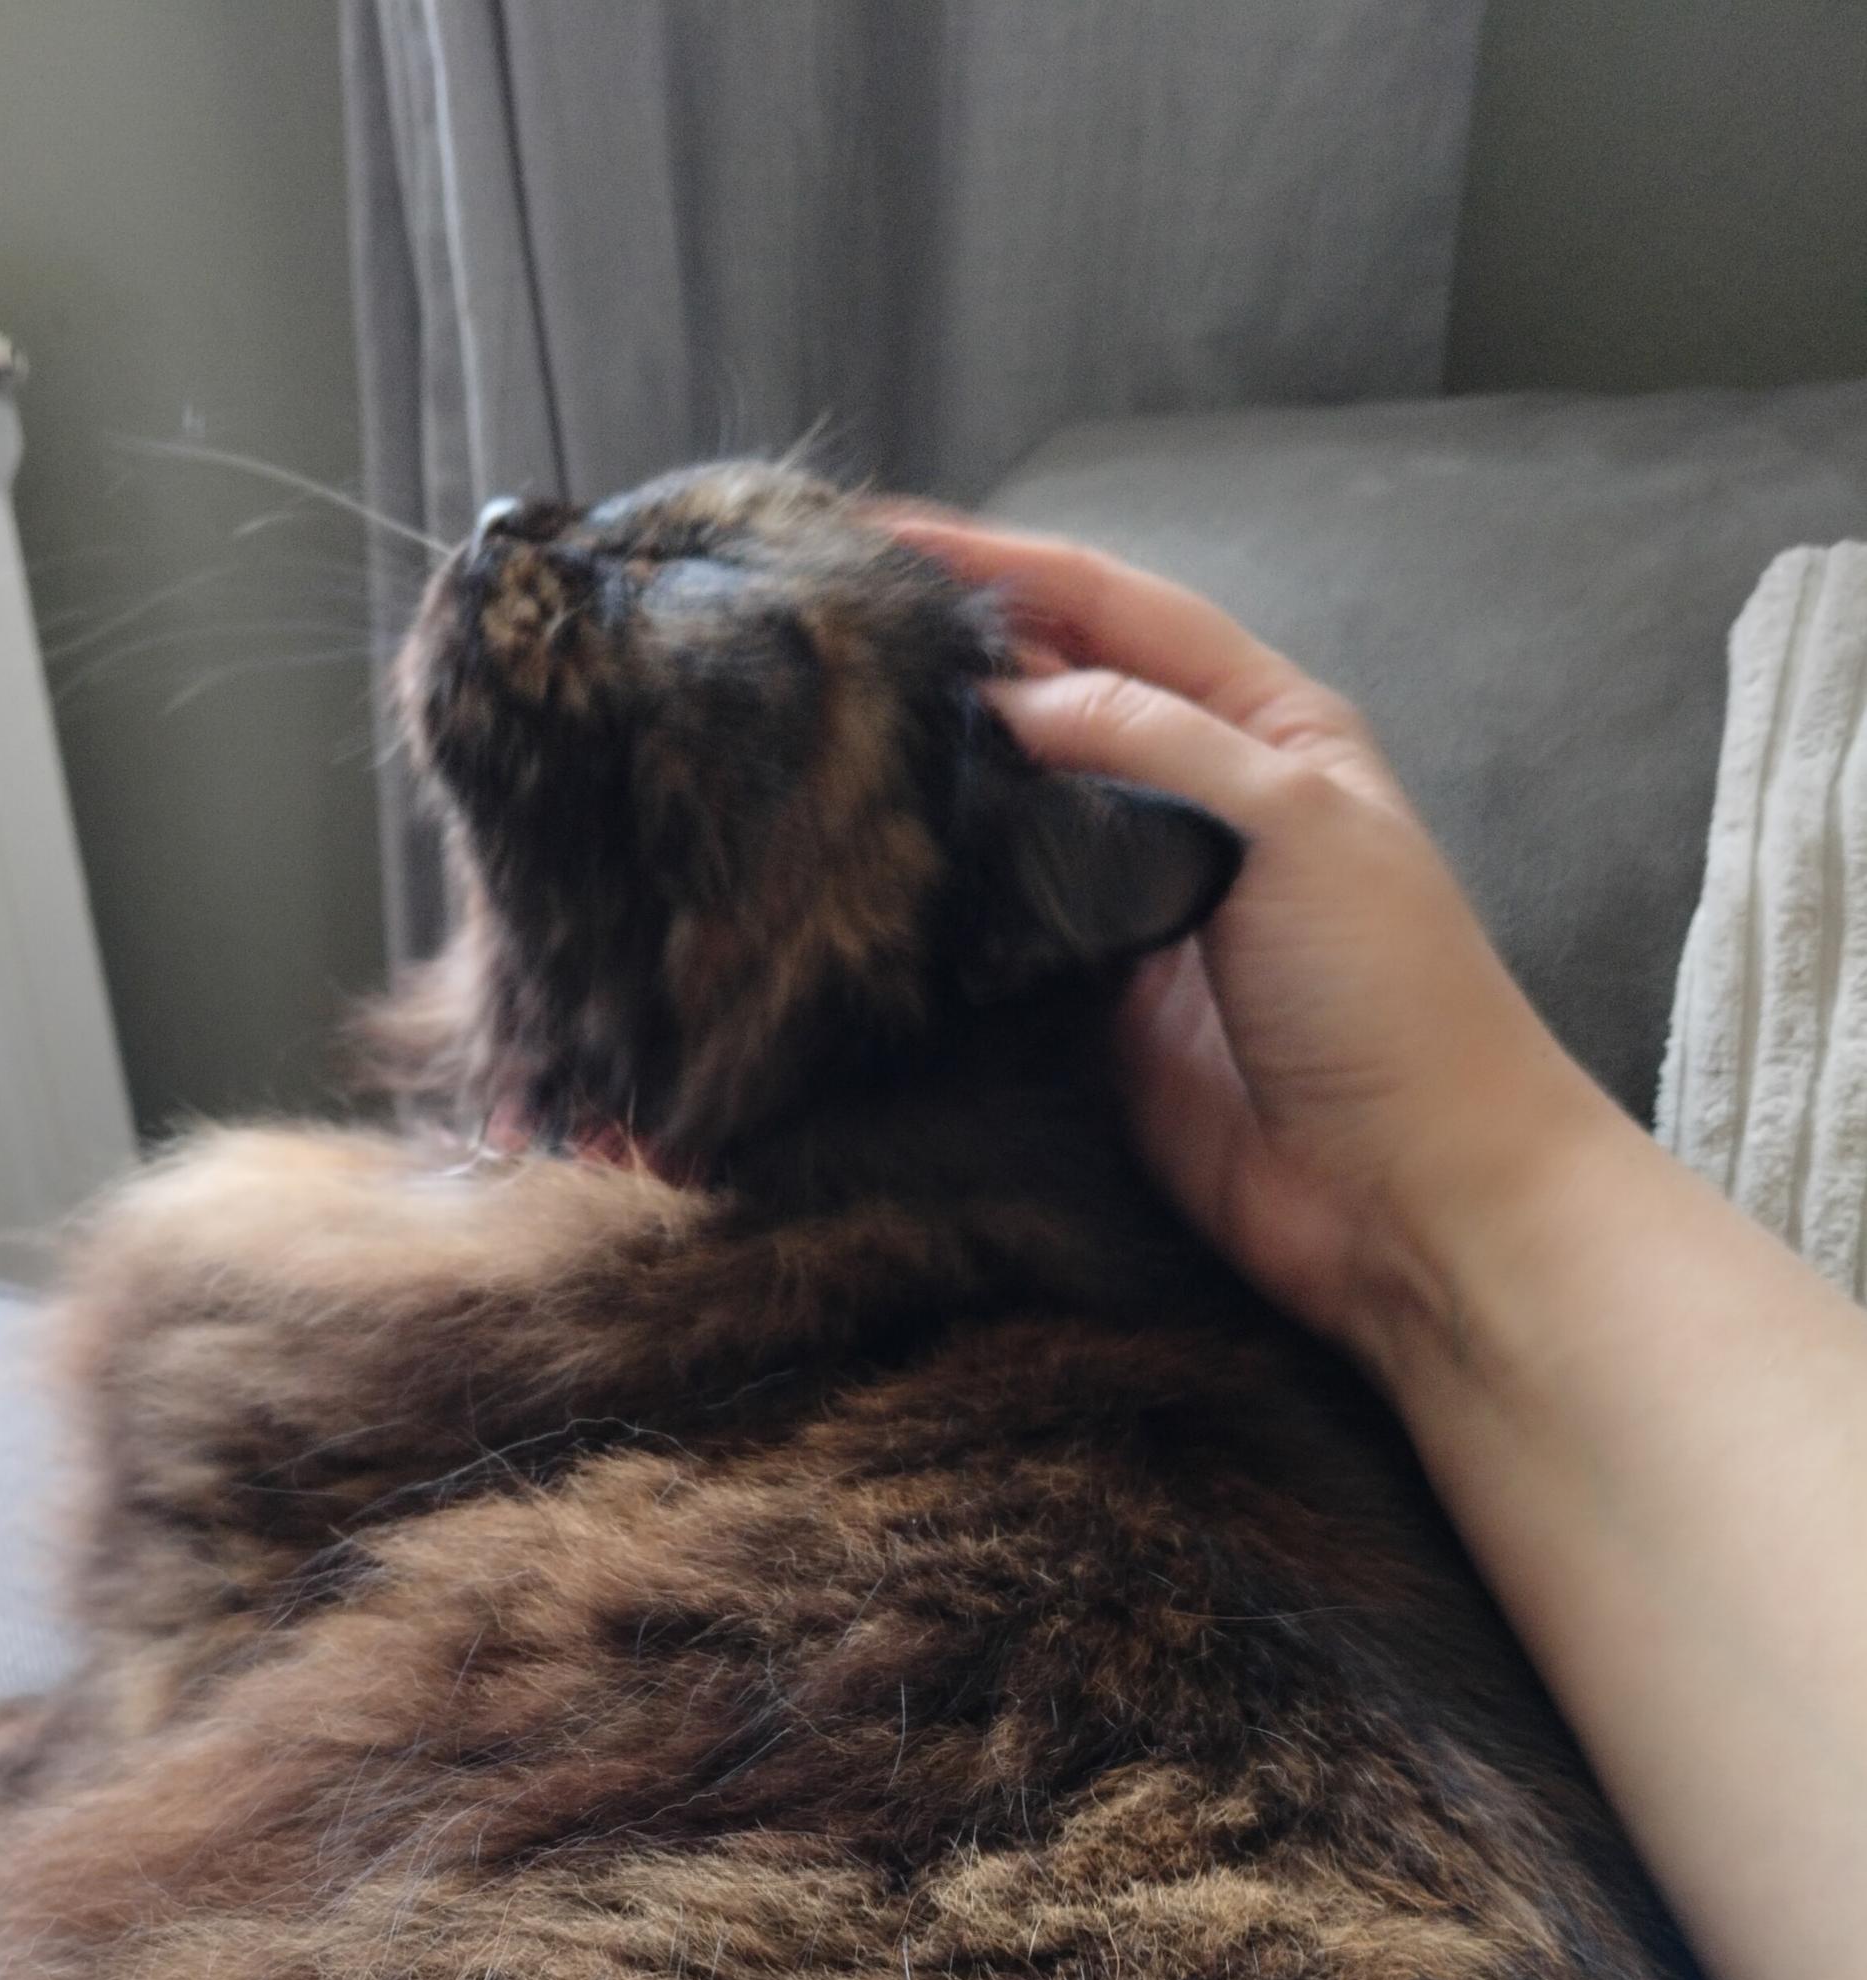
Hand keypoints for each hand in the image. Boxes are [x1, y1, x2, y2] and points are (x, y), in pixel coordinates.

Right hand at [889, 513, 1622, 1365]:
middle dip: (951, 654)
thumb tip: (1008, 700)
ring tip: (823, 732)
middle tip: (830, 627)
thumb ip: (1153, 742)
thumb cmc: (1390, 996)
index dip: (1004, 566)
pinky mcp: (1091, 1006)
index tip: (884, 534)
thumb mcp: (1294, 823)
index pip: (1114, 610)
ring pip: (1015, 809)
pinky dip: (941, 896)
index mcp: (1264, 725)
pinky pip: (1000, 929)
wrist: (1407, 1193)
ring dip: (933, 771)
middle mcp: (1195, 799)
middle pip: (1053, 698)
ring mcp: (1136, 904)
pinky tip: (870, 868)